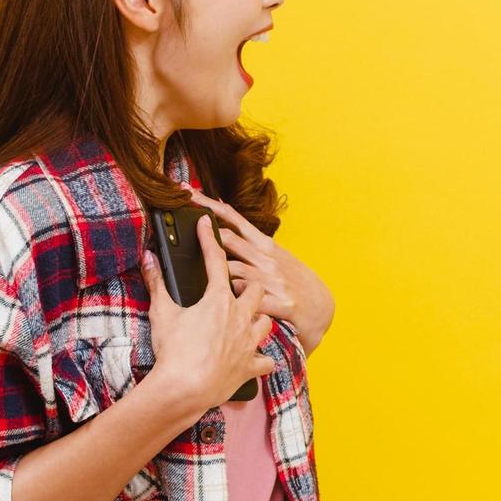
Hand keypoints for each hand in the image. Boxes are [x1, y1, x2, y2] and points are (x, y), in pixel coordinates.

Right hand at [139, 213, 275, 418]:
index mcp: (218, 300)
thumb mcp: (162, 313)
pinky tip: (259, 359)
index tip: (207, 224)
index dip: (210, 240)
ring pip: (266, 322)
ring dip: (259, 320)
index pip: (216, 261)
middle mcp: (240, 317)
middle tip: (238, 287)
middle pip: (256, 290)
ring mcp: (248, 342)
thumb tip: (147, 259)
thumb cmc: (174, 350)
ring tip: (250, 321)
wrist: (183, 388)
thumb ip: (156, 283)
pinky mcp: (249, 367)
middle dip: (250, 285)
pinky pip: (266, 362)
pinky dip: (262, 360)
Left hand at [180, 183, 335, 355]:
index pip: (233, 219)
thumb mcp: (277, 258)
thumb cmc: (295, 282)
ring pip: (232, 269)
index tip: (188, 192)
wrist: (322, 308)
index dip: (209, 205)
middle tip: (179, 225)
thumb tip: (226, 231)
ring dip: (213, 272)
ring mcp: (272, 280)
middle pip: (227, 239)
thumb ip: (252, 246)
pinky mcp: (278, 302)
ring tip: (194, 275)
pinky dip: (235, 298)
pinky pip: (248, 298)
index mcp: (265, 246)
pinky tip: (224, 304)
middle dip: (201, 231)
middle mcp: (267, 259)